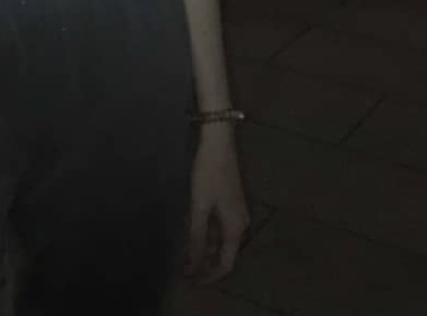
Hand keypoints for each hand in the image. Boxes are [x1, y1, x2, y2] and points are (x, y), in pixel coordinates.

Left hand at [184, 128, 250, 284]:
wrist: (219, 143)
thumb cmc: (209, 174)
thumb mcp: (200, 207)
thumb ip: (196, 237)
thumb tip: (192, 265)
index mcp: (236, 228)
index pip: (226, 264)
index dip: (209, 276)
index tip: (191, 283)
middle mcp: (240, 224)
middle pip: (225, 253)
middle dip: (206, 264)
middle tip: (186, 271)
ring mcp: (236, 212)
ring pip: (221, 240)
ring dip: (205, 249)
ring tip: (186, 256)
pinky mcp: (230, 201)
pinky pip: (220, 227)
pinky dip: (207, 234)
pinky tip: (193, 233)